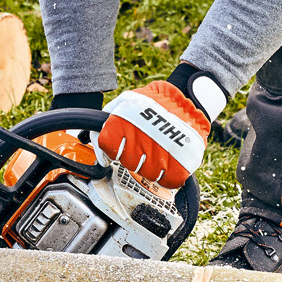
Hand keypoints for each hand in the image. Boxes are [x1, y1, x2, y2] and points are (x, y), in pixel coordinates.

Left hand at [98, 73, 225, 188]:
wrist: (187, 100)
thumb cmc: (154, 103)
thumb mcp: (125, 101)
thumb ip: (106, 120)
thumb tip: (93, 143)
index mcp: (123, 124)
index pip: (107, 148)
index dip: (112, 149)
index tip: (118, 148)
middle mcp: (140, 140)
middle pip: (128, 163)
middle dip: (133, 156)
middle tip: (142, 145)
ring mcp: (161, 153)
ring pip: (147, 174)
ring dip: (150, 165)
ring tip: (156, 148)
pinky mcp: (182, 163)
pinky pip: (168, 181)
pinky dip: (167, 175)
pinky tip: (168, 160)